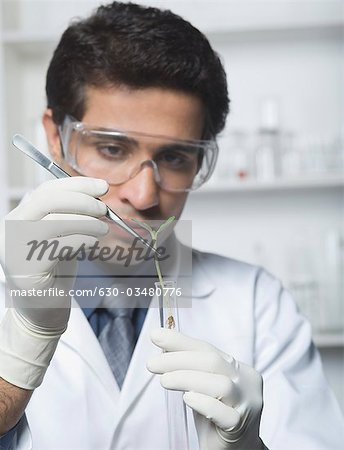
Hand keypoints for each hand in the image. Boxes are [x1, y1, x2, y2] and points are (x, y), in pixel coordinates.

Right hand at [0, 177, 108, 388]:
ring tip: (103, 229)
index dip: (76, 184)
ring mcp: (15, 250)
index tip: (102, 186)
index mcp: (19, 218)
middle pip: (47, 201)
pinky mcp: (27, 270)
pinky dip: (82, 239)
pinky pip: (58, 245)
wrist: (41, 312)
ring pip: (54, 221)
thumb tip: (96, 194)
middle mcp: (11, 231)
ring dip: (87, 222)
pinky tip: (92, 243)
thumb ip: (69, 215)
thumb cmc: (54, 272)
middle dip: (82, 200)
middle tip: (104, 209)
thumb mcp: (60, 236)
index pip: (45, 191)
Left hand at [147, 328, 264, 449]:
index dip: (180, 341)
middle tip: (152, 364)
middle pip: (213, 362)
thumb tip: (163, 344)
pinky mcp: (241, 427)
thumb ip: (190, 367)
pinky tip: (187, 399)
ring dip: (187, 379)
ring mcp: (248, 404)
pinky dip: (203, 403)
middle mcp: (247, 382)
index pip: (207, 348)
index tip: (155, 336)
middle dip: (178, 359)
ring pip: (221, 385)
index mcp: (238, 368)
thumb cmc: (216, 415)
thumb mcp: (202, 386)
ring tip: (164, 381)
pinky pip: (224, 413)